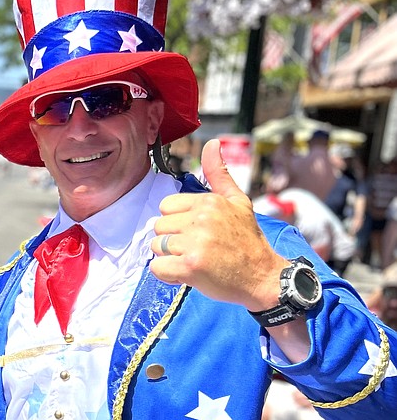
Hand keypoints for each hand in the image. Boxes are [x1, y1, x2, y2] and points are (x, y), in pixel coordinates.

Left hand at [150, 139, 288, 311]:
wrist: (263, 277)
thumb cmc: (247, 241)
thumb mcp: (238, 202)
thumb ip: (219, 174)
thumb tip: (212, 142)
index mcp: (209, 202)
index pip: (166, 207)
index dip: (177, 223)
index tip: (197, 233)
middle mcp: (201, 219)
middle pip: (159, 227)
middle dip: (172, 241)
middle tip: (199, 249)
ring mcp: (195, 243)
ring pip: (156, 247)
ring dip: (170, 258)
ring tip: (196, 261)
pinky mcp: (190, 266)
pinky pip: (157, 267)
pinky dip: (168, 274)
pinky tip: (189, 274)